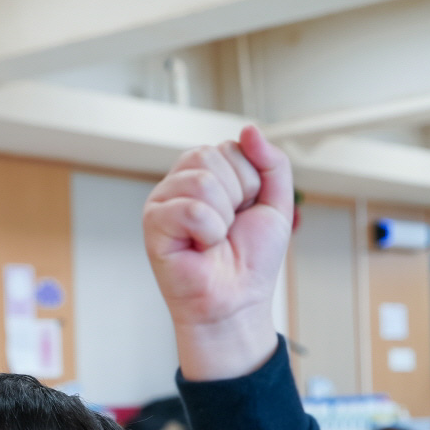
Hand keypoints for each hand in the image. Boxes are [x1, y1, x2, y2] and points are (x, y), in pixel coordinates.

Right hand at [143, 126, 293, 381]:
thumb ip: (272, 163)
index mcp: (206, 173)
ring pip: (202, 181)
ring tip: (213, 240)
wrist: (236, 300)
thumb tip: (249, 129)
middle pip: (212, 156)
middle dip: (236, 196)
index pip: (230, 148)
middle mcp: (180, 182)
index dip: (250, 183)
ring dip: (222, 217)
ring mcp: (163, 201)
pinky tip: (200, 247)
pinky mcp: (153, 223)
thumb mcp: (276, 203)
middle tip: (227, 228)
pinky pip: (190, 208)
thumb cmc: (249, 259)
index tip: (243, 213)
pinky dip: (207, 232)